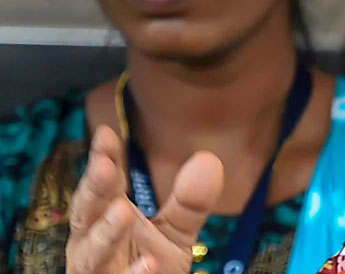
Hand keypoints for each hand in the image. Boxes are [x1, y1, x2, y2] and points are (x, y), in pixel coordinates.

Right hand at [66, 125, 223, 273]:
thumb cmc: (149, 265)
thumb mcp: (174, 232)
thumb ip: (189, 201)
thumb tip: (209, 159)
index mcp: (106, 218)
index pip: (104, 185)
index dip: (103, 160)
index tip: (107, 134)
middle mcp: (91, 243)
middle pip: (87, 214)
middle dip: (93, 190)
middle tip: (104, 167)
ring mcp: (98, 271)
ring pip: (92, 254)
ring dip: (105, 233)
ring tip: (122, 211)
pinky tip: (149, 263)